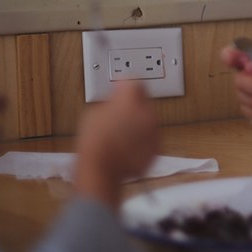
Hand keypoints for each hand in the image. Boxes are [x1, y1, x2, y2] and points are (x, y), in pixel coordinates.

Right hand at [74, 82, 158, 208]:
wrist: (101, 169)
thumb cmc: (94, 143)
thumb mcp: (94, 114)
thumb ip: (109, 103)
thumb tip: (114, 103)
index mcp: (130, 98)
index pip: (133, 82)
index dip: (124, 87)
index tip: (120, 90)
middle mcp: (147, 111)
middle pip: (143, 101)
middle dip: (133, 106)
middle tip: (118, 116)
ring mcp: (154, 130)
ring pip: (149, 120)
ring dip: (139, 123)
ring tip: (121, 134)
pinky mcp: (157, 147)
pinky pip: (151, 138)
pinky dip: (142, 140)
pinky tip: (127, 146)